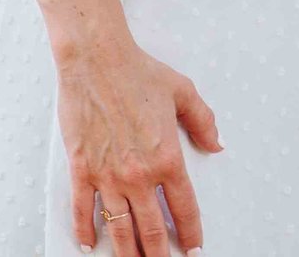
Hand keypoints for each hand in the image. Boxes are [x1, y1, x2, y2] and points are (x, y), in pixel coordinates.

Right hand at [57, 37, 222, 255]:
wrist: (97, 61)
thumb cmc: (138, 72)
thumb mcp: (184, 92)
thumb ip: (203, 121)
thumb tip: (216, 144)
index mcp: (167, 157)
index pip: (183, 206)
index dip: (190, 231)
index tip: (193, 247)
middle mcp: (139, 173)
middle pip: (152, 228)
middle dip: (160, 254)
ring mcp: (108, 175)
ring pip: (119, 228)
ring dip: (128, 252)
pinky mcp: (82, 170)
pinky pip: (83, 210)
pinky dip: (85, 231)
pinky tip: (90, 245)